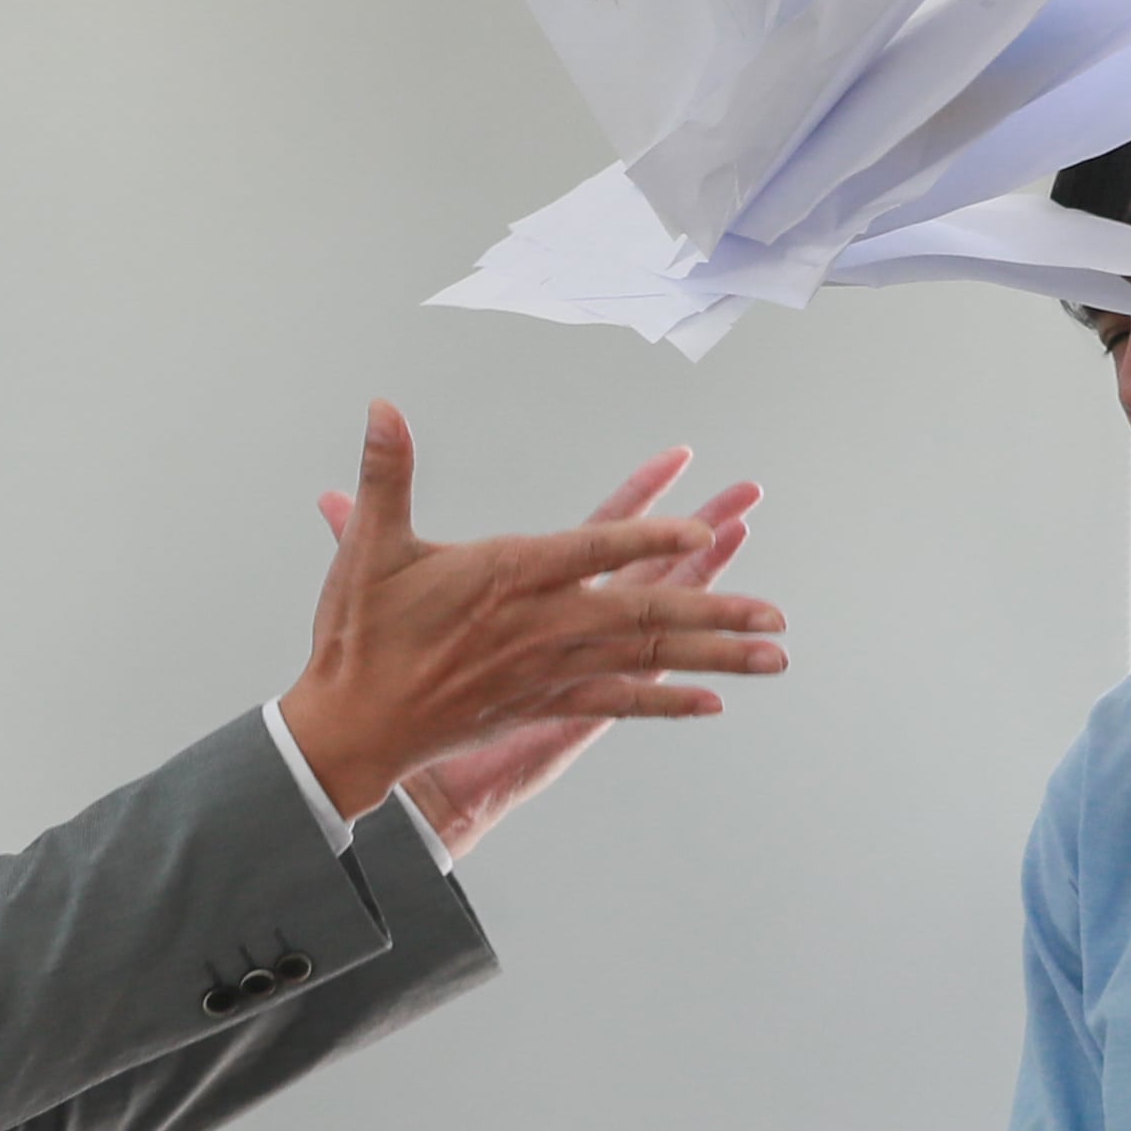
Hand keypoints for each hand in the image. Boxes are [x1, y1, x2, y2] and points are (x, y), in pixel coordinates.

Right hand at [281, 404, 784, 824]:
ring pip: (647, 659)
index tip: (699, 531)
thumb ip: (387, 472)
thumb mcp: (369, 546)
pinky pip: (620, 704)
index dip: (648, 537)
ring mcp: (550, 669)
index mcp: (509, 575)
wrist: (353, 725)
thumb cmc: (361, 636)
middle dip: (718, 611)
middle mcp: (542, 624)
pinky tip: (712, 703)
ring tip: (773, 657)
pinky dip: (667, 702)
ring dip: (715, 657)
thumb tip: (383, 406)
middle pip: (645, 611)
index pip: (593, 546)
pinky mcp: (545, 705)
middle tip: (777, 616)